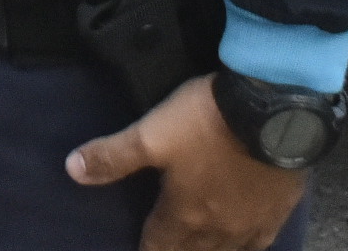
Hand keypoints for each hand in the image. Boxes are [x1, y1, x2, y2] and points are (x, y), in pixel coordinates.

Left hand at [66, 74, 309, 250]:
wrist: (274, 111)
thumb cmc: (207, 122)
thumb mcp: (151, 134)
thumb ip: (113, 156)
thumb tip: (70, 170)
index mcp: (183, 215)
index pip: (157, 247)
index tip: (140, 250)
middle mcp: (217, 230)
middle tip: (167, 248)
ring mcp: (250, 224)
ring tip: (197, 248)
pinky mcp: (277, 213)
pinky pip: (258, 245)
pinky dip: (244, 248)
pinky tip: (242, 245)